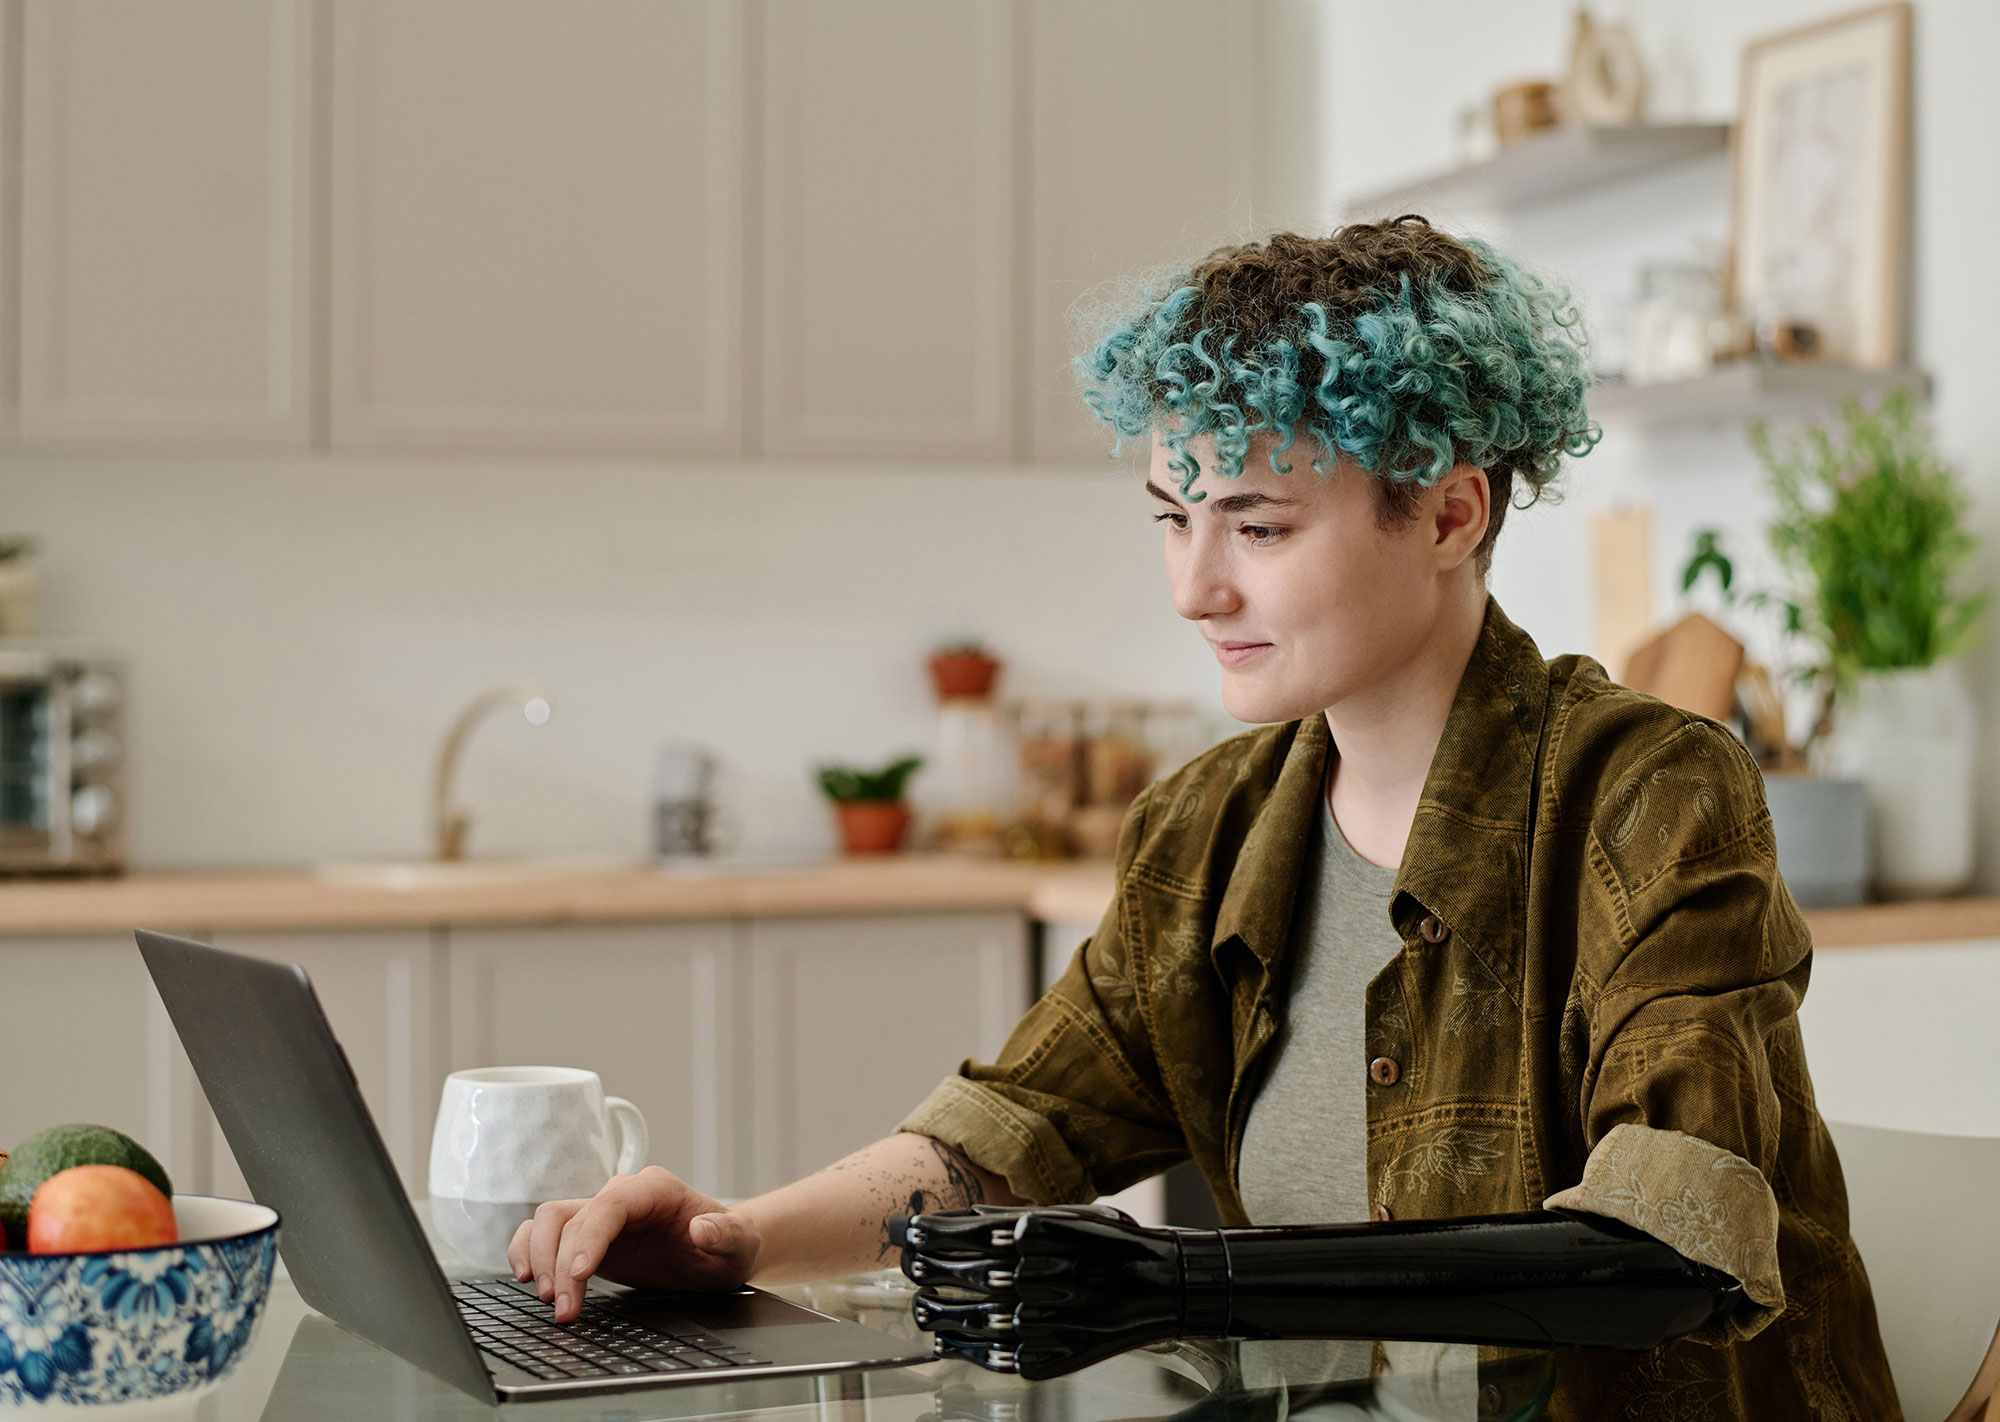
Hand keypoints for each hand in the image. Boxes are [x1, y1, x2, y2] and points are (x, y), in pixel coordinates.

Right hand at [505, 1166, 761, 1321]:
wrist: (720, 1250)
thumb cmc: (728, 1244)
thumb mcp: (737, 1244)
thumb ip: (725, 1234)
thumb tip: (703, 1228)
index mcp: (656, 1189)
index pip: (610, 1204)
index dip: (589, 1237)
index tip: (581, 1275)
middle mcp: (622, 1196)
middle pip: (571, 1217)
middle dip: (560, 1263)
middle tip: (564, 1308)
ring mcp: (601, 1214)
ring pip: (550, 1220)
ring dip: (539, 1259)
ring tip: (549, 1300)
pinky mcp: (587, 1236)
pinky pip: (544, 1233)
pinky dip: (528, 1250)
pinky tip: (527, 1278)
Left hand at [897, 1204, 1182, 1378]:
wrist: (1157, 1286)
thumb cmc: (1103, 1248)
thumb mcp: (1056, 1220)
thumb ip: (1003, 1224)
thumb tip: (951, 1219)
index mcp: (1029, 1234)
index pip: (961, 1235)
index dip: (927, 1238)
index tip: (907, 1237)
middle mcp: (1030, 1275)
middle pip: (962, 1277)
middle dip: (928, 1273)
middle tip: (913, 1271)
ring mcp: (1036, 1319)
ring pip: (972, 1319)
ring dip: (940, 1316)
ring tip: (924, 1312)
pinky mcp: (1042, 1358)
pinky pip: (994, 1357)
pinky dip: (967, 1350)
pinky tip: (949, 1344)